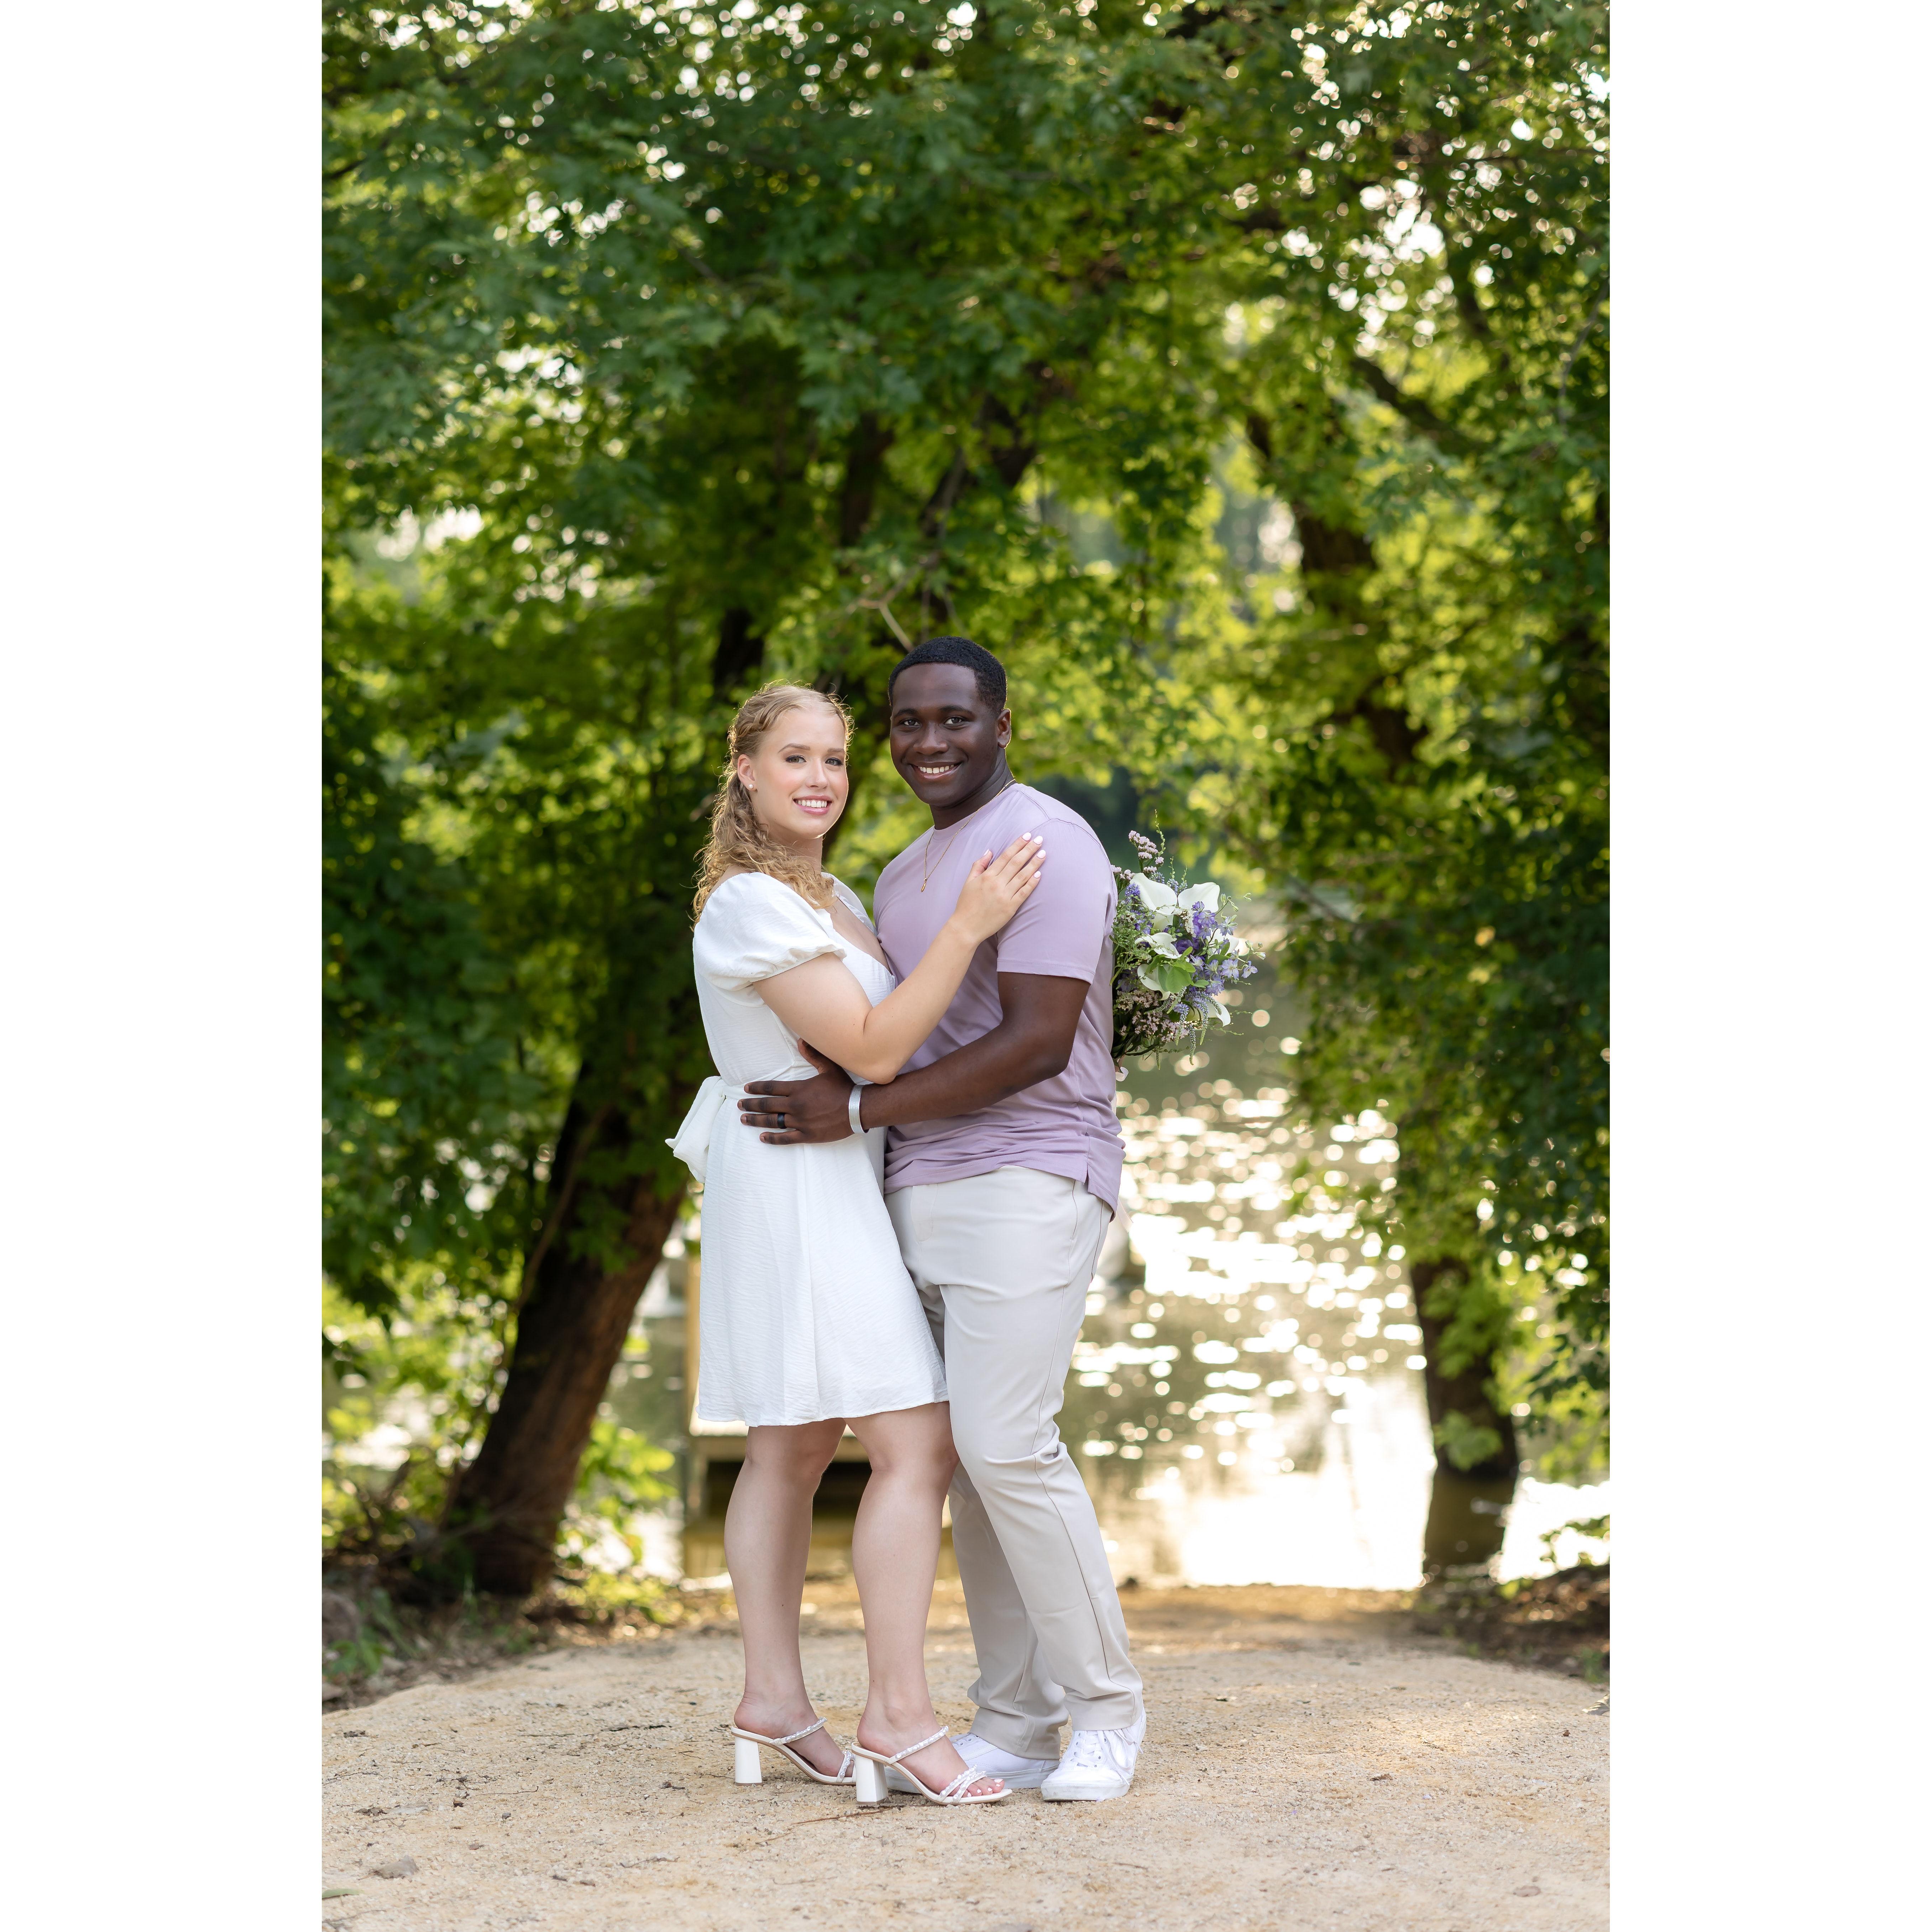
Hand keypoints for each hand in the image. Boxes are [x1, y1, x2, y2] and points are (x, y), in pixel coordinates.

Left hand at [737, 1042, 855, 1142]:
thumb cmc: (844, 1087)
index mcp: (798, 1089)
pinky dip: (773, 1138)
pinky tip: (762, 1138)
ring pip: (772, 1122)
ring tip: (744, 1119)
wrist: (857, 1109)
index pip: (771, 1088)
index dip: (757, 1088)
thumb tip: (800, 1040)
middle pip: (767, 1105)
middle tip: (740, 1105)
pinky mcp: (807, 1135)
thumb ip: (813, 1055)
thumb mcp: (829, 1068)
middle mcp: (795, 1106)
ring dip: (756, 1121)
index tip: (746, 1089)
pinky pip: (785, 1138)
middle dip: (751, 1105)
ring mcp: (800, 1121)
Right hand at [947, 833, 1045, 945]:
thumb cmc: (966, 904)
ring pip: (1023, 876)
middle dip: (1029, 849)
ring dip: (1034, 863)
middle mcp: (997, 883)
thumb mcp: (968, 882)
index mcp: (987, 876)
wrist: (966, 927)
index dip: (1017, 845)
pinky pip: (1024, 893)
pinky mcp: (1010, 908)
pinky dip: (1032, 883)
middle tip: (1039, 839)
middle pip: (1016, 862)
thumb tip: (989, 851)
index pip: (1006, 856)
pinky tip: (1039, 875)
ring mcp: (1005, 896)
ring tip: (1043, 853)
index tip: (1027, 835)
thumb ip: (979, 865)